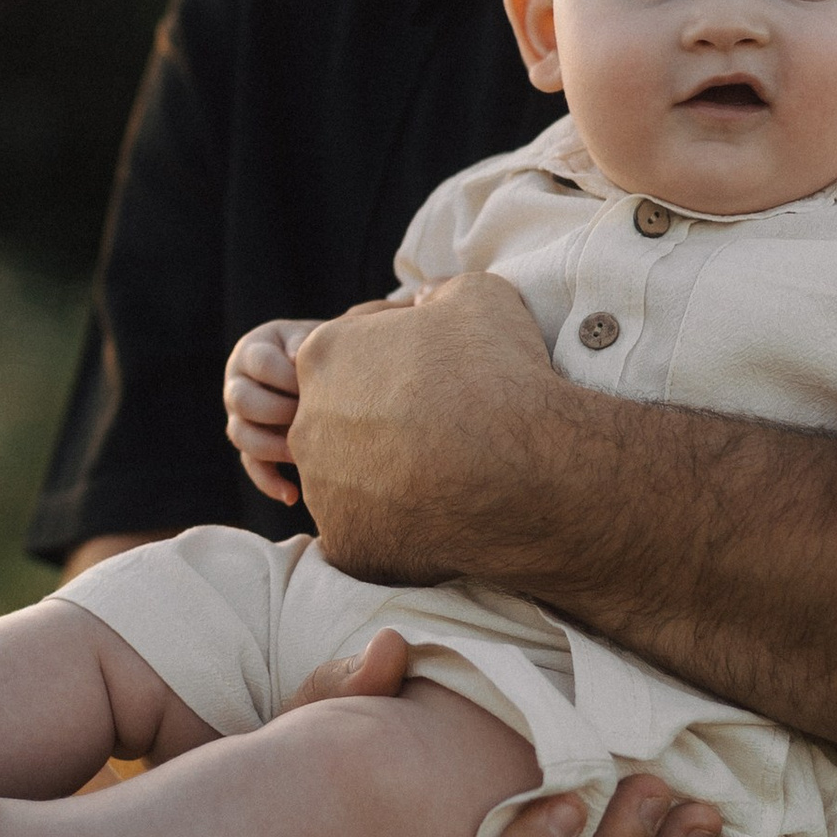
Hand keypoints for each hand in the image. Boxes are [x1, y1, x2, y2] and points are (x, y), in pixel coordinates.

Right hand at [225, 319, 315, 505]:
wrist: (320, 367)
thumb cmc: (318, 350)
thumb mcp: (311, 337)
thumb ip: (306, 342)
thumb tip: (298, 356)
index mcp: (252, 351)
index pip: (259, 362)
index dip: (288, 375)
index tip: (319, 382)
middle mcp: (237, 384)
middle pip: (243, 400)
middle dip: (280, 411)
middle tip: (315, 416)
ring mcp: (239, 416)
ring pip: (241, 436)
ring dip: (273, 447)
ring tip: (305, 453)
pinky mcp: (250, 445)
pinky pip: (251, 466)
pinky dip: (269, 483)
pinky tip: (293, 496)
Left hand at [289, 273, 563, 581]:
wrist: (530, 470)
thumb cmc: (502, 374)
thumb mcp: (478, 297)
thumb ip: (439, 292)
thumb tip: (427, 300)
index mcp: (324, 357)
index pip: (344, 360)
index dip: (392, 368)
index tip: (431, 380)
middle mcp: (307, 424)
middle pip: (340, 424)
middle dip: (382, 427)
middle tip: (440, 433)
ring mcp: (322, 490)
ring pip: (349, 484)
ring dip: (388, 480)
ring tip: (447, 477)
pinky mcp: (345, 544)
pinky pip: (366, 536)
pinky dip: (399, 531)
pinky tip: (442, 517)